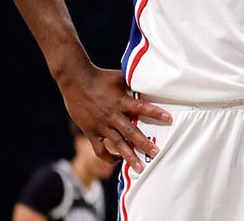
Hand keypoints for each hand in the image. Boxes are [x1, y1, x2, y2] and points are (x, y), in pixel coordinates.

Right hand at [56, 64, 170, 173]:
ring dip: (129, 156)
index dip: (155, 113)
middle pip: (131, 132)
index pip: (141, 107)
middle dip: (144, 144)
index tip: (168, 119)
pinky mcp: (91, 132)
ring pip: (117, 144)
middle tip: (156, 153)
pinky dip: (108, 157)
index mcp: (121, 101)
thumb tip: (152, 78)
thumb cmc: (100, 76)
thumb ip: (135, 82)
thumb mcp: (120, 77)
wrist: (75, 81)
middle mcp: (112, 115)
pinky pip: (100, 149)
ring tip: (140, 168)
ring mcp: (101, 125)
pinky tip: (117, 160)